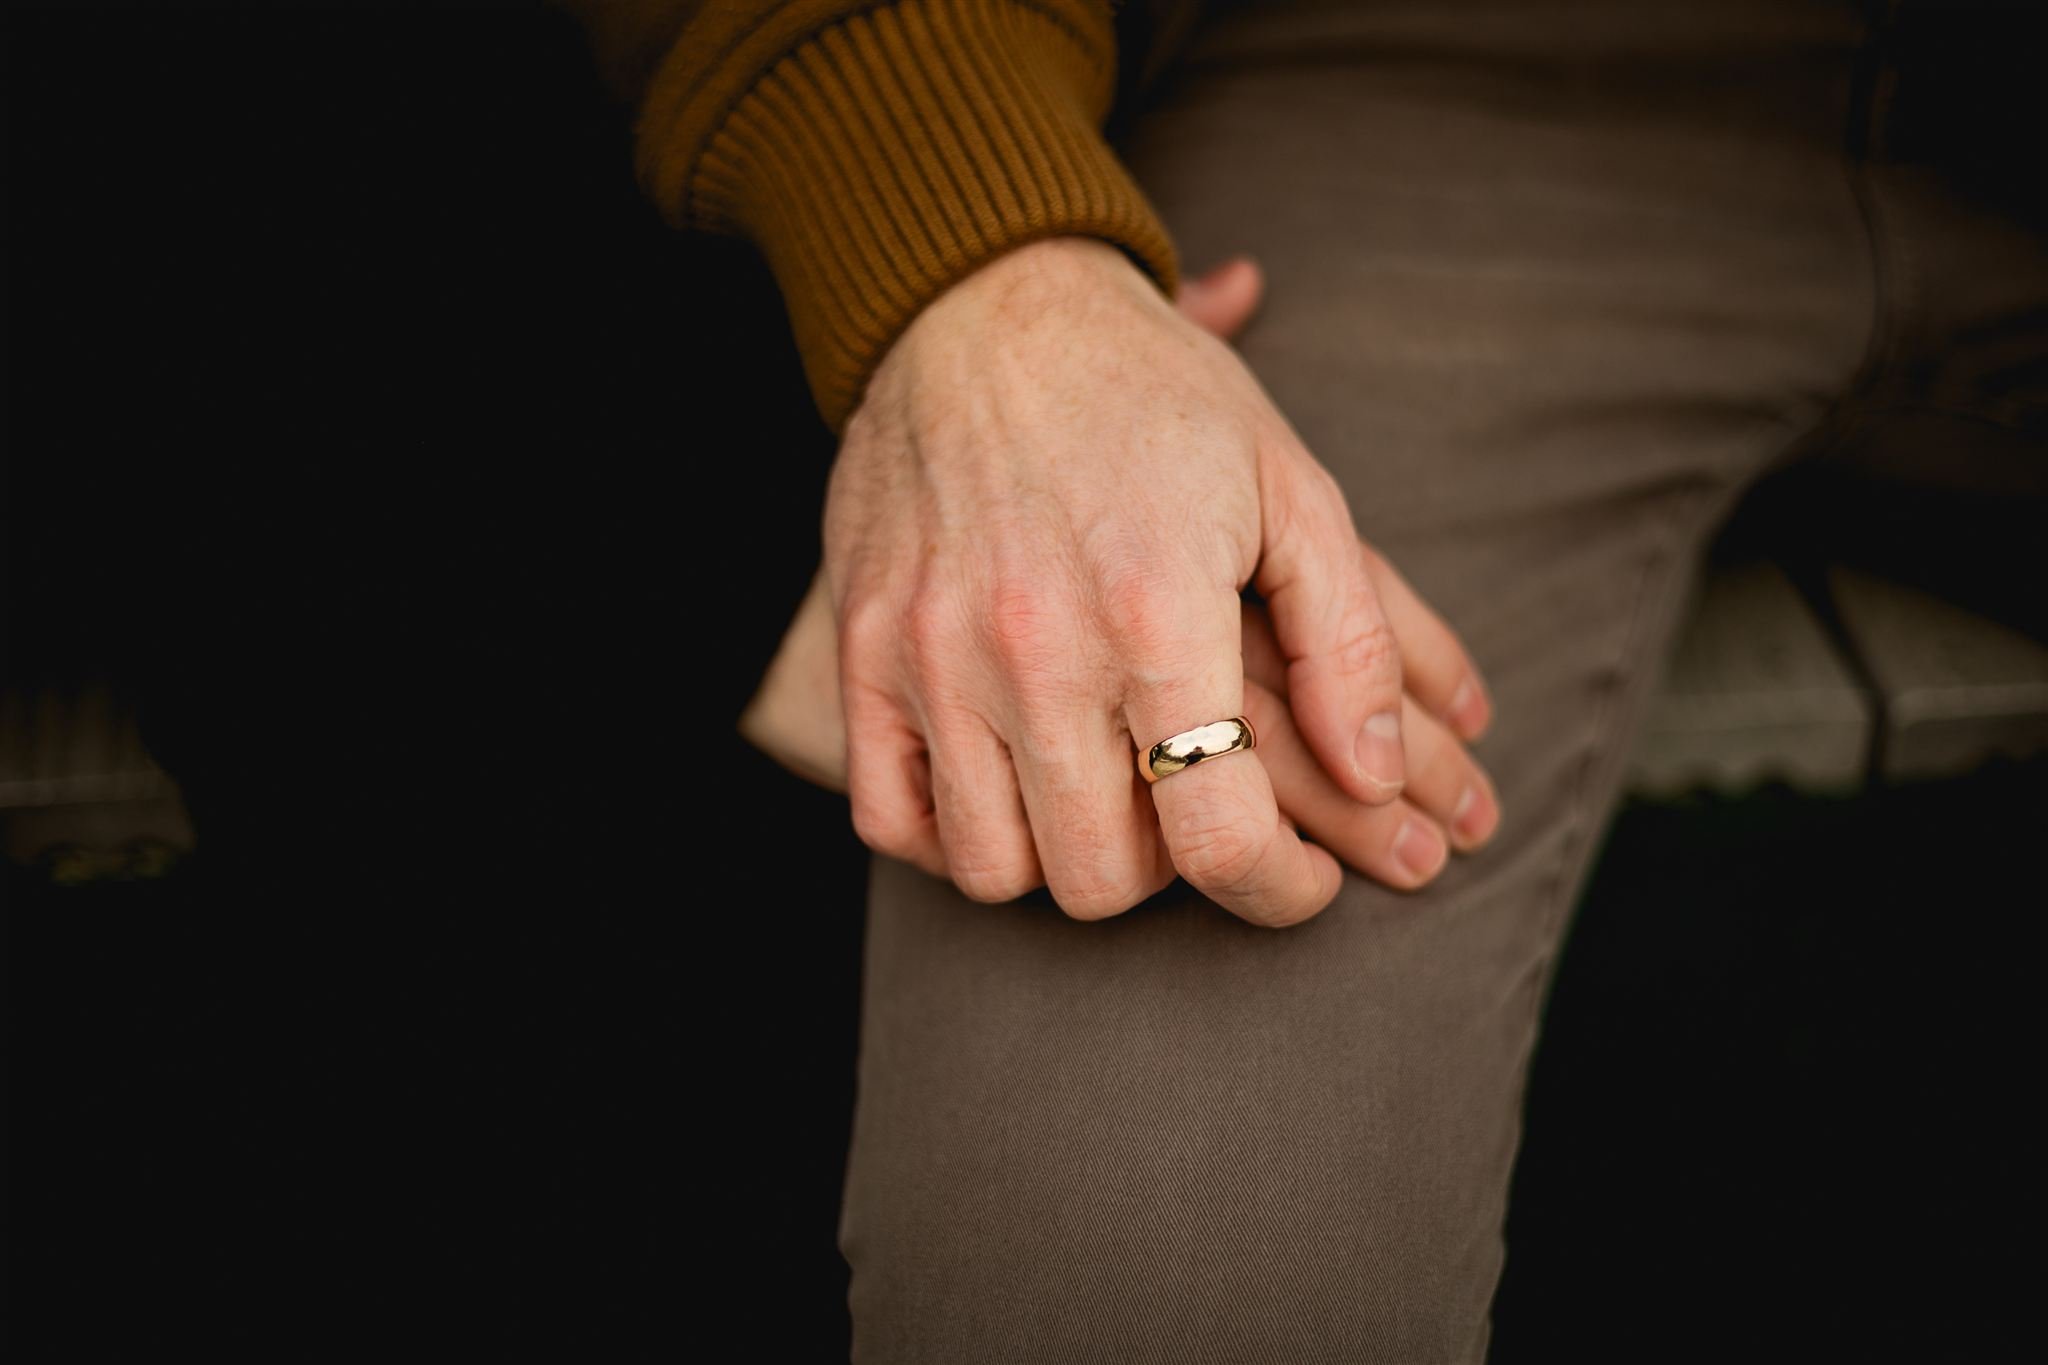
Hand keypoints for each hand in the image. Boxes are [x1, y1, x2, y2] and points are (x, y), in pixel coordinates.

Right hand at [744, 376, 1500, 894]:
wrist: (983, 303)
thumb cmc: (1155, 395)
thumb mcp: (1292, 488)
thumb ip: (1352, 642)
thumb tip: (1375, 776)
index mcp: (1156, 612)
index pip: (1218, 841)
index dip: (1278, 890)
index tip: (1301, 876)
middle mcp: (1034, 651)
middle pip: (1101, 880)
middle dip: (1173, 875)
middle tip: (1199, 817)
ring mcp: (933, 657)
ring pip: (992, 868)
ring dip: (1063, 857)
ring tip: (1108, 798)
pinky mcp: (865, 650)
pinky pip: (890, 817)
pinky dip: (950, 833)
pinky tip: (1007, 785)